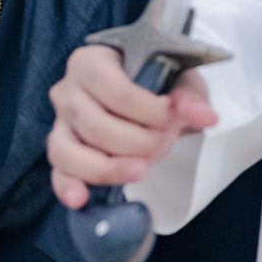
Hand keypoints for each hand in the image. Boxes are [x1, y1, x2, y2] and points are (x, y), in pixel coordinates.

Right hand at [47, 46, 218, 209]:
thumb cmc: (152, 81)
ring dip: (109, 168)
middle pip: (95, 125)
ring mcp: (62, 123)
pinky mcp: (62, 150)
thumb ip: (188, 95)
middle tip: (165, 141)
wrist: (140, 90)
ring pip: (69, 151)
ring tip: (140, 170)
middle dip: (139, 142)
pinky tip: (81, 198)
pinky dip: (67, 187)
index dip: (150, 112)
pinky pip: (58, 172)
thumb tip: (203, 115)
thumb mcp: (176, 78)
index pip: (116, 92)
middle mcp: (68, 91)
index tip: (174, 118)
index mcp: (90, 62)